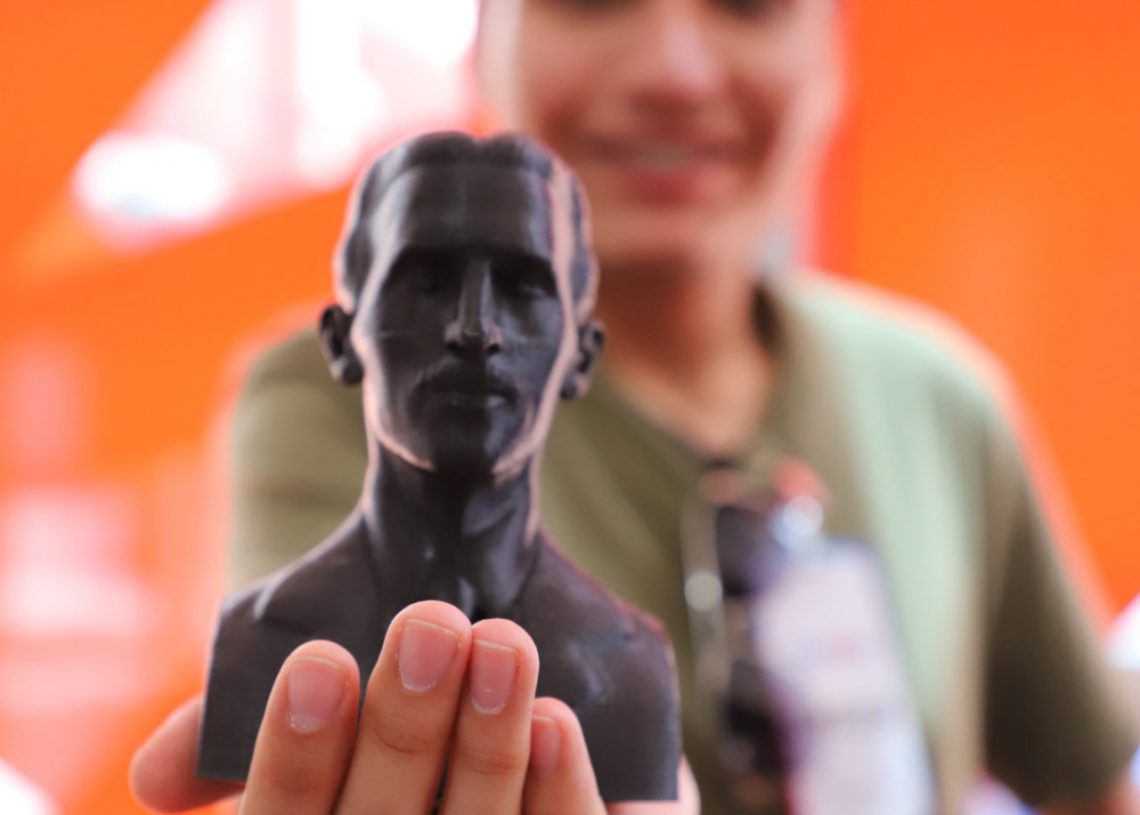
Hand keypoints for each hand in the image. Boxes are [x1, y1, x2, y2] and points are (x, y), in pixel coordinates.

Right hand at [131, 600, 696, 813]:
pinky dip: (561, 791)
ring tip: (502, 643)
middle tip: (432, 625)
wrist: (475, 681)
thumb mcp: (304, 709)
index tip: (319, 660)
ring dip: (491, 743)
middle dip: (408, 727)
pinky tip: (554, 723)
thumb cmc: (374, 709)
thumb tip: (152, 776)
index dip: (296, 752)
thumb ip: (226, 734)